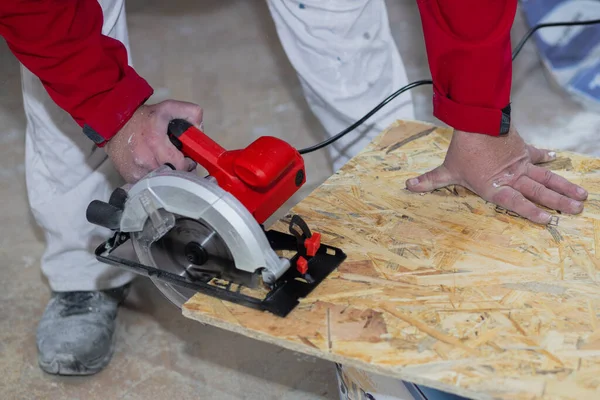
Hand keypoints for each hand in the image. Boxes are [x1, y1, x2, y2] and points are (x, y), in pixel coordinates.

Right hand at [105, 100, 202, 182]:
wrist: (114, 125)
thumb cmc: (143, 118)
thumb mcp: (169, 108)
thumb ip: (190, 113)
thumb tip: (200, 130)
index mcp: (156, 141)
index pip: (181, 165)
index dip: (188, 163)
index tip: (187, 158)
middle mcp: (145, 158)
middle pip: (173, 176)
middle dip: (179, 169)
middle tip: (176, 160)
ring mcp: (137, 170)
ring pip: (162, 181)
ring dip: (167, 174)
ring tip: (164, 162)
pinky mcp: (130, 177)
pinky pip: (150, 183)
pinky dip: (154, 178)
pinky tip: (152, 166)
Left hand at [405, 126, 587, 223]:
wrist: (477, 120)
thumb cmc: (462, 149)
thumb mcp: (446, 169)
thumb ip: (430, 181)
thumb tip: (408, 187)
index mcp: (494, 186)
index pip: (515, 202)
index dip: (530, 211)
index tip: (547, 220)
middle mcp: (510, 177)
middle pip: (538, 192)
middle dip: (558, 202)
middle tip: (576, 211)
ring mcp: (519, 163)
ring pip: (545, 177)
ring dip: (563, 186)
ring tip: (581, 196)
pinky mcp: (521, 149)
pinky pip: (535, 154)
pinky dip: (545, 156)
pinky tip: (556, 158)